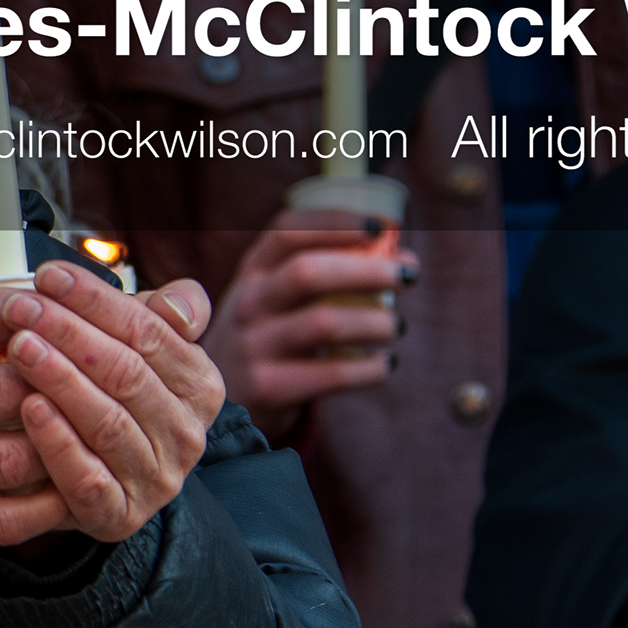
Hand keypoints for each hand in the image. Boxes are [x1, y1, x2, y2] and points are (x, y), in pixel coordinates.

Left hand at [0, 266, 224, 547]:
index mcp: (200, 386)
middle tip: (20, 308)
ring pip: (107, 422)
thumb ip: (164, 314)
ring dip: (60, 380)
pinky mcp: (119, 516)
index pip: (150, 332)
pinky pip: (88, 479)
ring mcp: (156, 481)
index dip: (96, 300)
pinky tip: (28, 409)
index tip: (48, 275)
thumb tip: (176, 306)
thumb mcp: (141, 347)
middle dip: (69, 333)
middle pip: (126, 373)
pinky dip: (57, 442)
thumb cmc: (111, 394)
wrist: (91, 476)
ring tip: (19, 347)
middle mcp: (187, 436)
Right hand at [0, 295, 71, 602]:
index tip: (60, 311)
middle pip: (10, 391)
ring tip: (77, 431)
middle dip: (59, 381)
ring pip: (17, 456)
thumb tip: (31, 308)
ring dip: (59, 445)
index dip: (34, 311)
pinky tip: (62, 486)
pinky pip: (3, 516)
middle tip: (83, 377)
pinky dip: (44, 506)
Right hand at [201, 224, 408, 436]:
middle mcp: (247, 304)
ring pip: (323, 324)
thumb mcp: (272, 301)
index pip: (287, 232)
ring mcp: (253, 346)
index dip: (335, 223)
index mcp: (252, 273)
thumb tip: (405, 260)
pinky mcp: (268, 389)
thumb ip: (324, 279)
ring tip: (397, 327)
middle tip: (407, 276)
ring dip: (375, 322)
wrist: (221, 404)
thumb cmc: (268, 341)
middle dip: (366, 270)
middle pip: (306, 273)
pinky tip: (384, 365)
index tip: (381, 226)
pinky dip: (370, 369)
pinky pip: (333, 374)